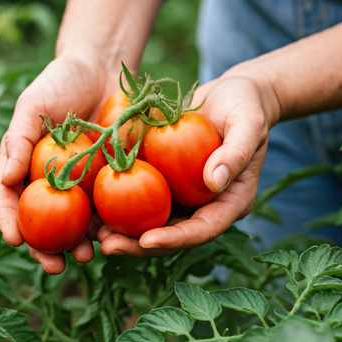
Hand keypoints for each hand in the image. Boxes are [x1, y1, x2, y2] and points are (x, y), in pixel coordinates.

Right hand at [0, 52, 119, 273]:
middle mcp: (49, 180)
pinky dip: (107, 225)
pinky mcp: (107, 179)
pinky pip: (106, 206)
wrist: (103, 69)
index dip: (8, 221)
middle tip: (55, 267)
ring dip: (79, 245)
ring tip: (87, 257)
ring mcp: (79, 183)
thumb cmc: (60, 82)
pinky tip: (113, 236)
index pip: (8, 199)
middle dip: (46, 248)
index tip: (13, 241)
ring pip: (75, 223)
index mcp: (23, 165)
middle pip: (42, 222)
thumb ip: (18, 140)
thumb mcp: (32, 105)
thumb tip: (6, 180)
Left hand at [97, 72, 280, 255]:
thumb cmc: (245, 107)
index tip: (146, 241)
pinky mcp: (166, 180)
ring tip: (94, 234)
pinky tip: (94, 204)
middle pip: (172, 233)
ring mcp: (183, 194)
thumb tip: (214, 182)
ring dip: (123, 230)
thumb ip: (236, 153)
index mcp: (230, 201)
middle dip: (139, 245)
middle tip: (108, 246)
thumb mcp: (248, 125)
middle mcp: (204, 204)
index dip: (175, 239)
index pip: (203, 229)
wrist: (229, 95)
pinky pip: (142, 195)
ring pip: (152, 220)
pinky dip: (118, 201)